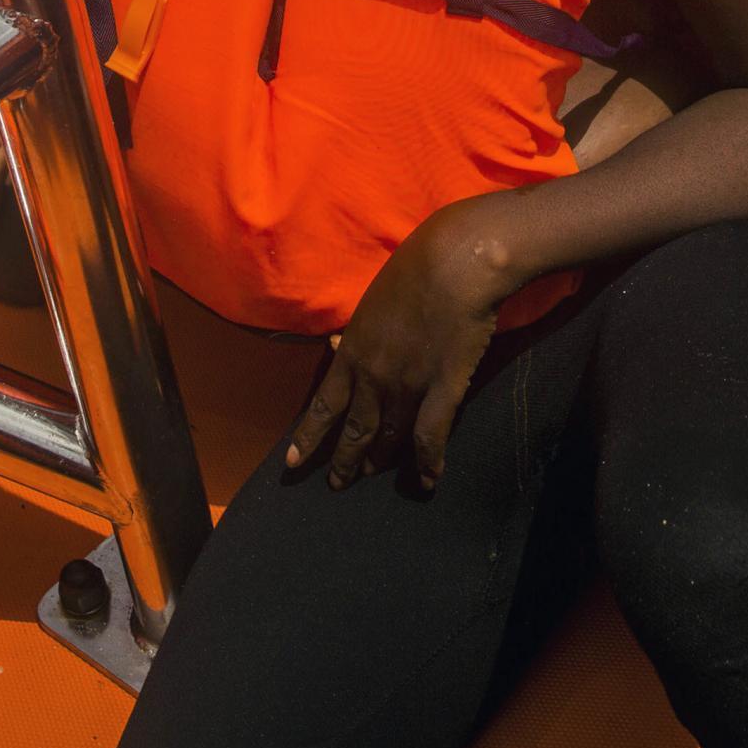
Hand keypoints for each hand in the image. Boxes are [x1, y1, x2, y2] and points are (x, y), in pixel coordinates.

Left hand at [284, 200, 518, 491]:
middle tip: (338, 482)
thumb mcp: (370, 301)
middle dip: (343, 460)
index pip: (324, 405)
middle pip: (354, 430)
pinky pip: (430, 436)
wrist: (453, 265)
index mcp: (351, 352)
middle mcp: (373, 377)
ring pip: (389, 437)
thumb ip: (356, 332)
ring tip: (372, 474)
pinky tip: (428, 479)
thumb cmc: (412, 271)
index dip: (309, 437)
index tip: (294, 462)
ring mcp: (407, 386)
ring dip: (379, 459)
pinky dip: (428, 462)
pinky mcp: (443, 390)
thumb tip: (339, 346)